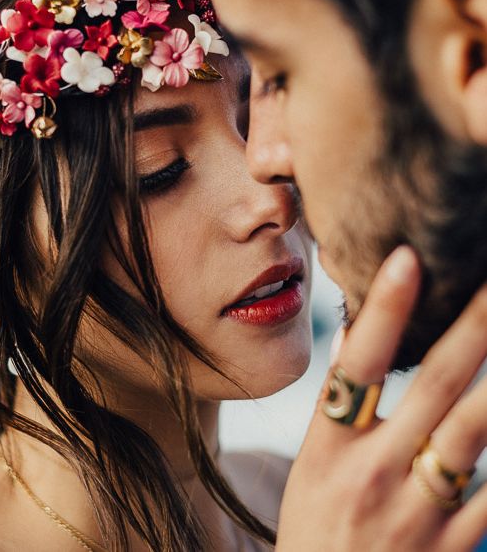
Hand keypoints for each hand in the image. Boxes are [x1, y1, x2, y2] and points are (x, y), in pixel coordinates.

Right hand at [276, 246, 486, 550]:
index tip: (408, 259)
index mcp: (325, 450)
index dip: (383, 312)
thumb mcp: (312, 471)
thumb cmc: (318, 531)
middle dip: (470, 329)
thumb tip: (359, 344)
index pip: (354, 367)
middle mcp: (370, 474)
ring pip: (472, 435)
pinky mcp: (450, 547)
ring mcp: (414, 513)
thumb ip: (342, 413)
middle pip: (430, 389)